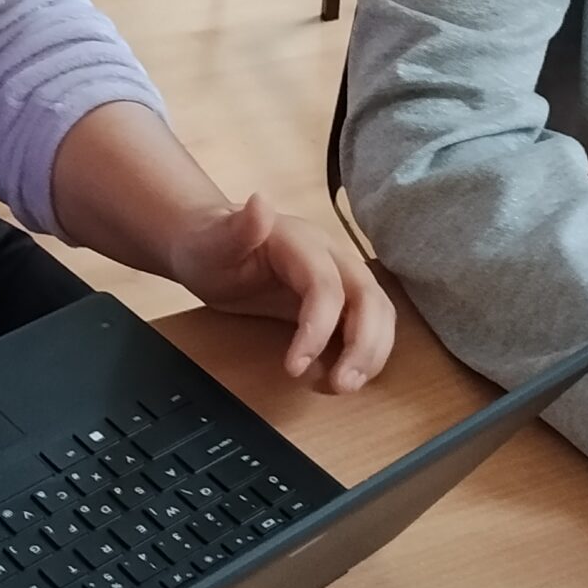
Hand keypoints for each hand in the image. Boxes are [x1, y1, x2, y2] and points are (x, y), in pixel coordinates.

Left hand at [165, 196, 395, 391]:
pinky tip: (348, 375)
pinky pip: (368, 322)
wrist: (210, 245)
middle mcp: (331, 256)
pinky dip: (368, 351)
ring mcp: (339, 276)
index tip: (295, 366)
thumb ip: (239, 228)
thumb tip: (261, 202)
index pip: (326, 285)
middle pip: (368, 297)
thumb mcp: (214, 241)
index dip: (319, 327)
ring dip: (373, 351)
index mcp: (303, 242)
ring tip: (347, 386)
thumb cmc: (210, 245)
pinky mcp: (339, 299)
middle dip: (364, 344)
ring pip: (378, 311)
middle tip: (342, 385)